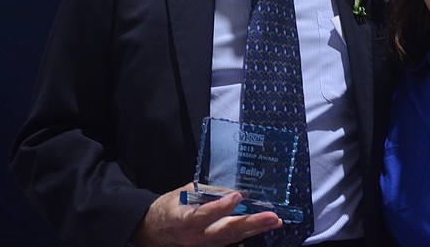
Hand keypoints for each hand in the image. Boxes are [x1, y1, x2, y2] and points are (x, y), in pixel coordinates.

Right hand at [132, 183, 282, 246]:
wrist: (154, 232)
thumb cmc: (169, 208)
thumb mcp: (185, 193)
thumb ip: (208, 192)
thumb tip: (232, 189)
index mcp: (184, 220)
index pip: (204, 215)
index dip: (221, 207)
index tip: (237, 196)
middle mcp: (196, 237)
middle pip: (226, 230)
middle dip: (252, 223)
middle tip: (272, 216)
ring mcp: (204, 245)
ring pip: (233, 238)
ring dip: (255, 229)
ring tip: (274, 221)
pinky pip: (230, 243)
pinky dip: (246, 236)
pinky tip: (261, 230)